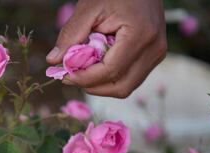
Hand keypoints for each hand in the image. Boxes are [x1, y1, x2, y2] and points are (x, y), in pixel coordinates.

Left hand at [46, 0, 166, 97]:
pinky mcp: (154, 56)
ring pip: (126, 87)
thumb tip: (53, 60)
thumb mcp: (90, 7)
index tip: (65, 75)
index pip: (110, 71)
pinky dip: (110, 79)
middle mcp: (153, 49)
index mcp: (140, 35)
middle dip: (92, 86)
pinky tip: (96, 67)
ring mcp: (157, 55)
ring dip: (101, 85)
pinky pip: (130, 79)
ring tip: (83, 71)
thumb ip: (71, 34)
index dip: (85, 78)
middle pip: (120, 87)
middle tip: (72, 76)